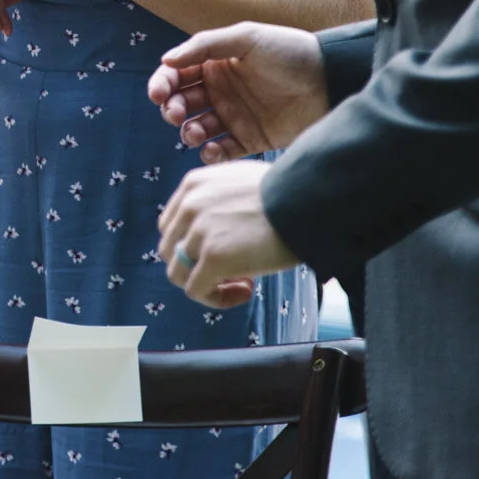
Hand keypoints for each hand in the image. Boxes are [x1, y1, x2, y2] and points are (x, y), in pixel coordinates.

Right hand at [146, 22, 328, 162]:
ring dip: (188, 132)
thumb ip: (205, 45)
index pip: (177, 75)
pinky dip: (211, 154)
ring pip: (197, 129)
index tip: (158, 94)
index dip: (162, 84)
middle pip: (182, 103)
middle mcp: (221, 90)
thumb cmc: (289, 51)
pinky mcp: (251, 139)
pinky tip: (212, 149)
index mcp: (216, 63)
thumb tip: (166, 60)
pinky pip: (222, 151)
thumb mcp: (246, 37)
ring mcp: (234, 116)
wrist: (330, 80)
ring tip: (195, 133)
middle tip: (174, 113)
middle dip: (171, 109)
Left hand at [157, 159, 296, 307]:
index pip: (171, 225)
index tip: (224, 250)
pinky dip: (216, 298)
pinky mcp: (213, 257)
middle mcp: (188, 206)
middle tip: (235, 269)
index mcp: (192, 185)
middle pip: (172, 250)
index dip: (193, 244)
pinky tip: (246, 291)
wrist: (306, 199)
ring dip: (207, 283)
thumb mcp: (241, 180)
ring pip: (179, 274)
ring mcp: (198, 232)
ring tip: (243, 282)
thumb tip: (221, 226)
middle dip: (197, 265)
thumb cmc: (287, 191)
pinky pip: (196, 290)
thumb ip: (220, 198)